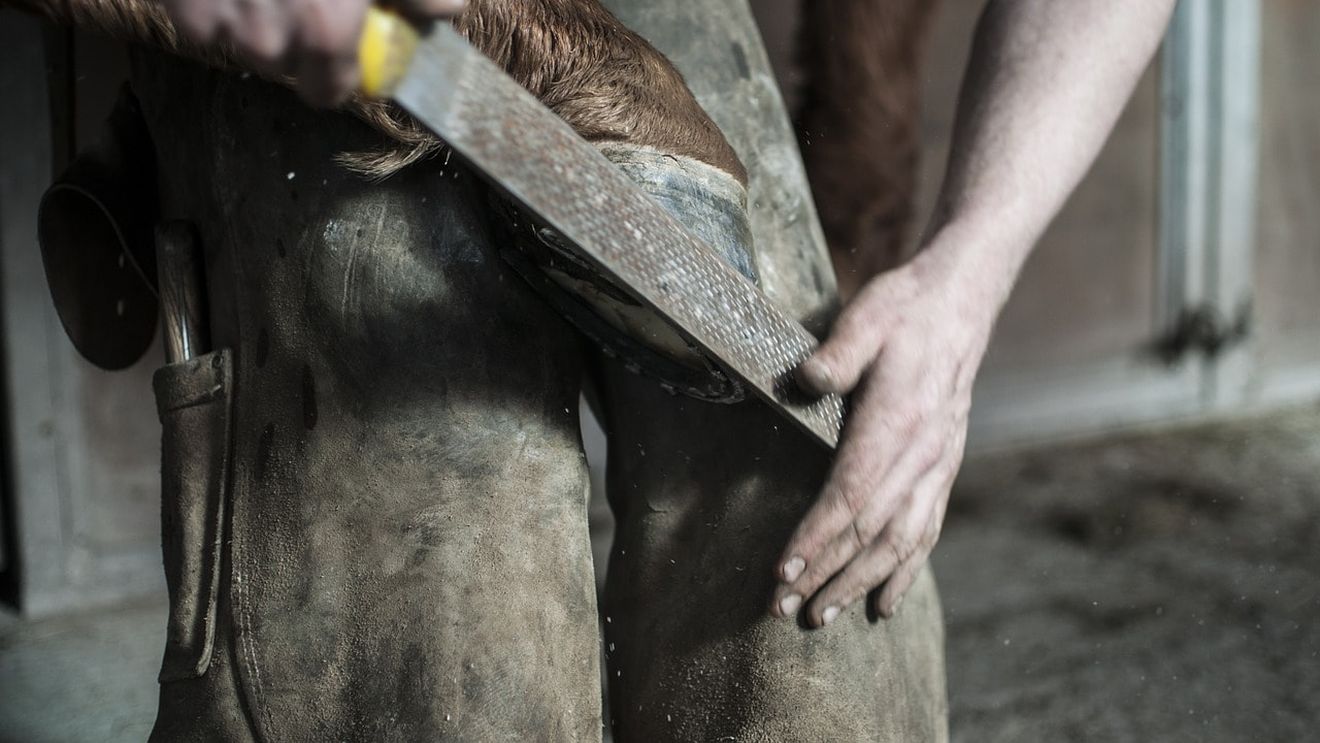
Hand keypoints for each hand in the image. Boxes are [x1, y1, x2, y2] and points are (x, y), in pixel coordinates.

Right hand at [163, 0, 465, 105]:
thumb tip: (445, 11)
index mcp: (325, 32)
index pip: (327, 92)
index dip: (334, 73)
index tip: (338, 48)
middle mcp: (267, 39)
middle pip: (282, 65)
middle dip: (293, 38)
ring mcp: (218, 20)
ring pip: (240, 40)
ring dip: (253, 16)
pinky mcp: (183, 6)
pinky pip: (202, 19)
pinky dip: (213, 0)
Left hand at [771, 236, 998, 625]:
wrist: (961, 302)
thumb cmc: (903, 309)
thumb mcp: (865, 317)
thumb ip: (836, 353)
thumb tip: (802, 382)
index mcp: (898, 420)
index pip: (852, 494)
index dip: (817, 537)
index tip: (783, 571)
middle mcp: (923, 454)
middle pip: (872, 531)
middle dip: (827, 575)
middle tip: (784, 610)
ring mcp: (938, 465)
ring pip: (900, 542)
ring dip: (860, 584)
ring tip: (823, 617)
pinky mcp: (943, 469)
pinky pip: (925, 532)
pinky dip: (904, 573)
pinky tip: (883, 604)